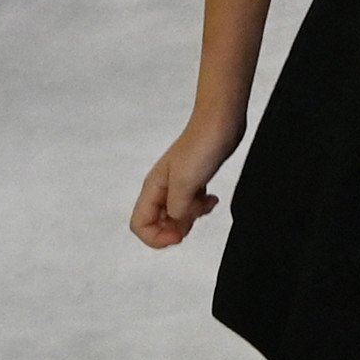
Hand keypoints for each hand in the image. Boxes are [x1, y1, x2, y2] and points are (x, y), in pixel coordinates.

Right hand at [132, 109, 238, 247]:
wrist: (220, 122)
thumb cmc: (201, 146)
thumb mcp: (185, 184)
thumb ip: (177, 210)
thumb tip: (177, 223)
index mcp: (153, 188)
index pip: (139, 225)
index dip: (156, 237)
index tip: (179, 235)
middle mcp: (161, 189)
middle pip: (157, 223)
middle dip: (176, 229)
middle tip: (194, 218)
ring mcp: (178, 185)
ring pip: (176, 216)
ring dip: (192, 218)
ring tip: (205, 204)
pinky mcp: (193, 181)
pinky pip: (191, 205)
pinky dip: (202, 208)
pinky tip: (213, 198)